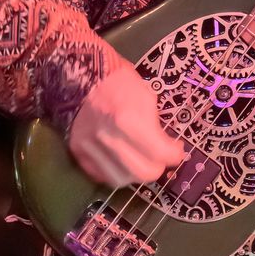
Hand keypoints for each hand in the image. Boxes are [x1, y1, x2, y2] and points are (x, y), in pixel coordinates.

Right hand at [67, 64, 186, 187]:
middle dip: (157, 166)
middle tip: (159, 156)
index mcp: (128, 120)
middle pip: (144, 173)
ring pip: (123, 179)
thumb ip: (155, 126)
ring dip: (136, 172)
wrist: (78, 76)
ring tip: (140, 159)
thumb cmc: (117, 81)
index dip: (175, 154)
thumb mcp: (146, 96)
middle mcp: (109, 139)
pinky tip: (122, 160)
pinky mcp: (78, 154)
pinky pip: (102, 176)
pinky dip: (116, 171)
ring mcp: (91, 149)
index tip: (176, 149)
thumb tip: (165, 146)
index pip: (161, 154)